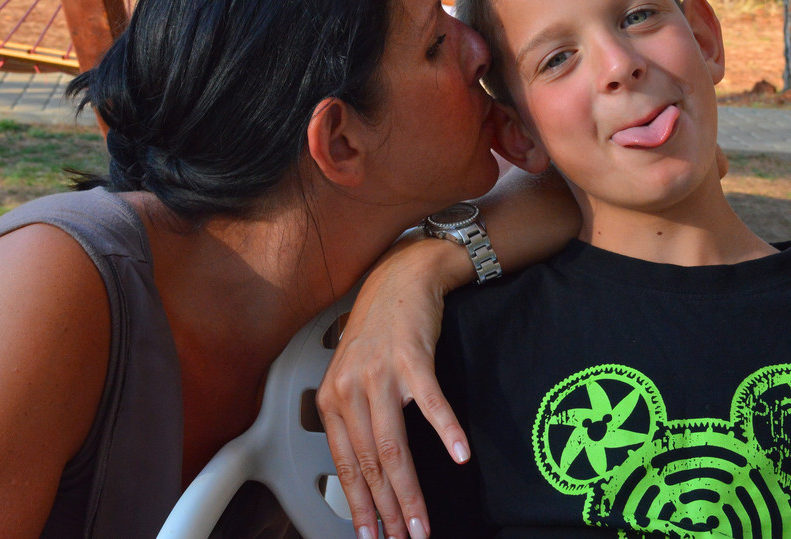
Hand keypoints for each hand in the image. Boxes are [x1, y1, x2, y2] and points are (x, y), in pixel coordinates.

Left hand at [316, 231, 470, 538]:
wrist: (400, 278)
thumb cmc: (379, 331)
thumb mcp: (353, 374)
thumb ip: (354, 418)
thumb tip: (367, 472)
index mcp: (332, 398)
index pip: (345, 464)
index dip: (359, 505)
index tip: (371, 536)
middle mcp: (350, 388)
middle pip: (369, 463)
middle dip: (387, 510)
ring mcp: (381, 373)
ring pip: (394, 446)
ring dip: (410, 491)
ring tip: (422, 522)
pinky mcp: (413, 358)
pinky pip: (431, 403)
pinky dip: (446, 431)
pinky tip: (459, 456)